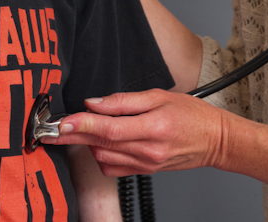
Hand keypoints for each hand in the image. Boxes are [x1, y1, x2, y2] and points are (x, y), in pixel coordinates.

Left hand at [50, 89, 227, 176]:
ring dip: (87, 144)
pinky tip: (100, 142)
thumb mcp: (161, 96)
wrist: (215, 141)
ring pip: (103, 158)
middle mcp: (147, 151)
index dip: (82, 125)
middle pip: (100, 145)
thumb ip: (125, 101)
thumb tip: (95, 103)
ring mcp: (145, 164)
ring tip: (78, 129)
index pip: (108, 129)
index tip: (61, 121)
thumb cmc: (193, 115)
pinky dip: (101, 156)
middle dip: (73, 135)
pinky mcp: (143, 171)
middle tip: (53, 126)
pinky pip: (112, 168)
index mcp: (153, 128)